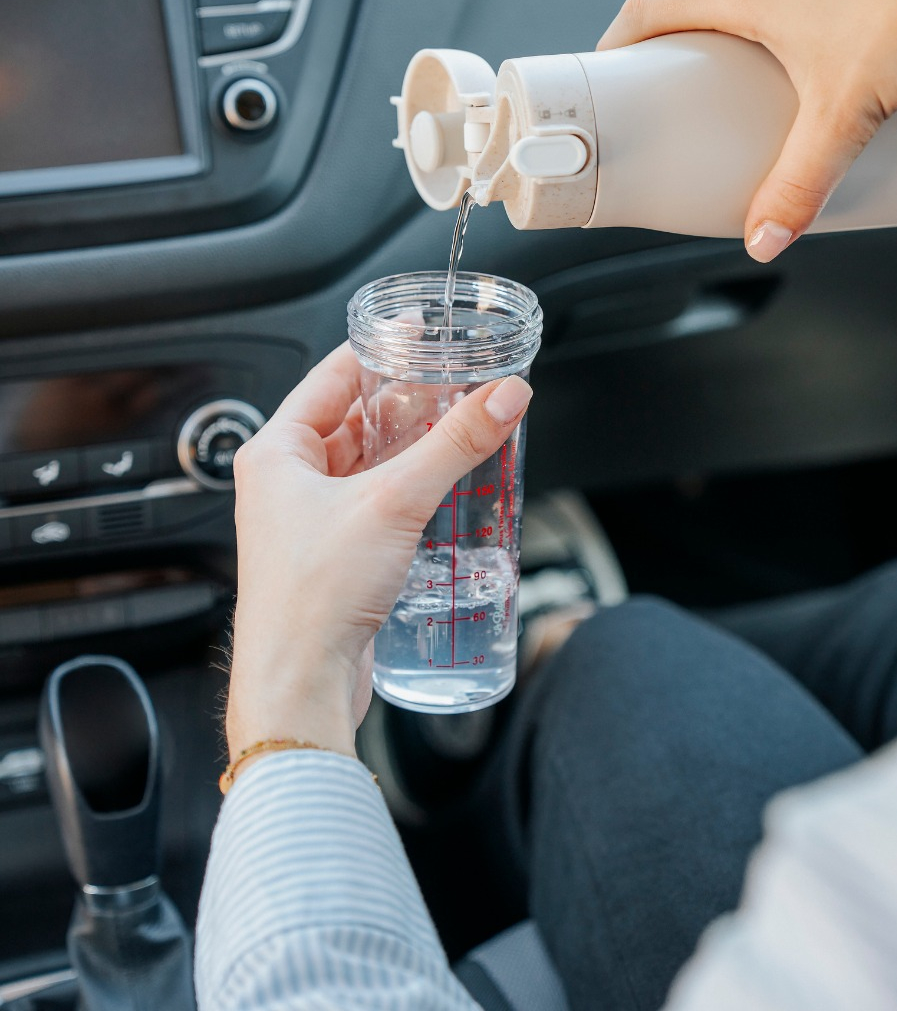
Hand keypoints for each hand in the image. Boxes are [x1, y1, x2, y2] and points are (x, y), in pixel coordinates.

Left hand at [225, 343, 532, 763]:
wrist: (301, 682)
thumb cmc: (312, 596)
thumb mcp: (394, 501)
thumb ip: (454, 444)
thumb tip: (501, 398)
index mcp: (275, 452)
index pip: (330, 377)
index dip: (378, 351)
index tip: (418, 334)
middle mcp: (283, 482)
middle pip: (350, 420)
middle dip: (403, 403)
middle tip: (451, 385)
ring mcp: (306, 520)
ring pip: (363, 464)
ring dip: (407, 448)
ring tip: (454, 430)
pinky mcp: (332, 554)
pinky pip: (370, 503)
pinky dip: (403, 488)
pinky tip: (438, 488)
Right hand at [598, 0, 896, 261]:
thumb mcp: (844, 109)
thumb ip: (801, 180)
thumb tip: (766, 234)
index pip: (648, 7)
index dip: (617, 43)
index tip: (606, 72)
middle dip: (678, 45)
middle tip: (679, 91)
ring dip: (739, 26)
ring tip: (753, 76)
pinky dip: (791, 10)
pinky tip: (824, 43)